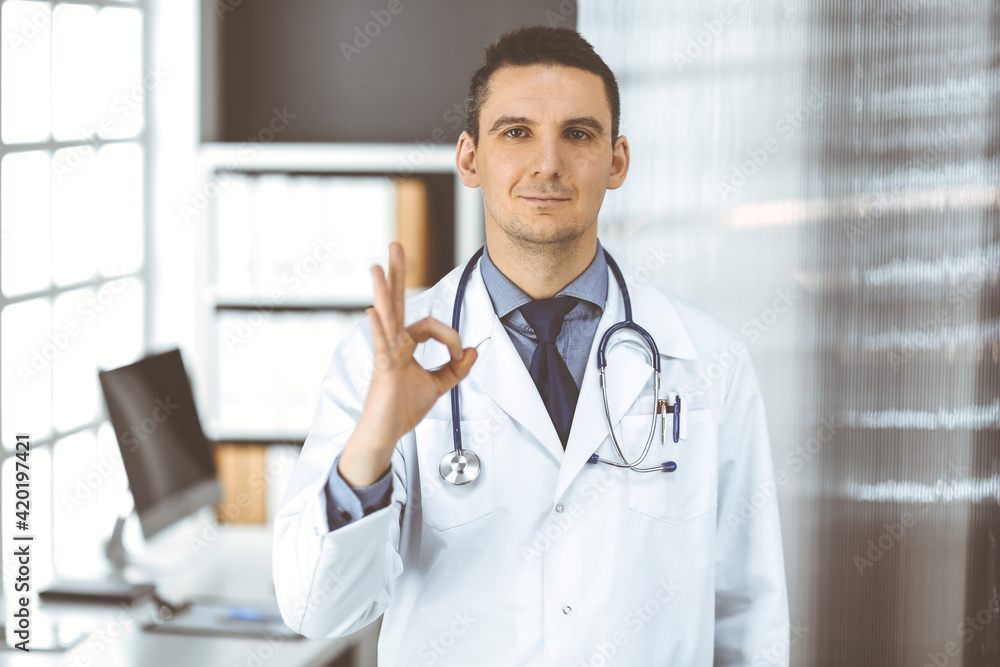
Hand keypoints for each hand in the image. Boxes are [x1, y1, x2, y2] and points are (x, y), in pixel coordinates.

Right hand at [338, 242, 477, 486]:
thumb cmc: (404, 408)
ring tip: (378, 266)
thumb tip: (474, 350)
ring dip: (384, 291)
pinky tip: (374, 312)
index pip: (432, 326)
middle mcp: (393, 342)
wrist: (386, 433)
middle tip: (396, 245)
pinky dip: (380, 328)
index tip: (461, 356)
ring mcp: (386, 353)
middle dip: (398, 273)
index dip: (451, 338)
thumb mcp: (439, 386)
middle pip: (397, 301)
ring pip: (387, 316)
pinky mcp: (383, 369)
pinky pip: (382, 344)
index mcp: (405, 343)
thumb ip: (457, 368)